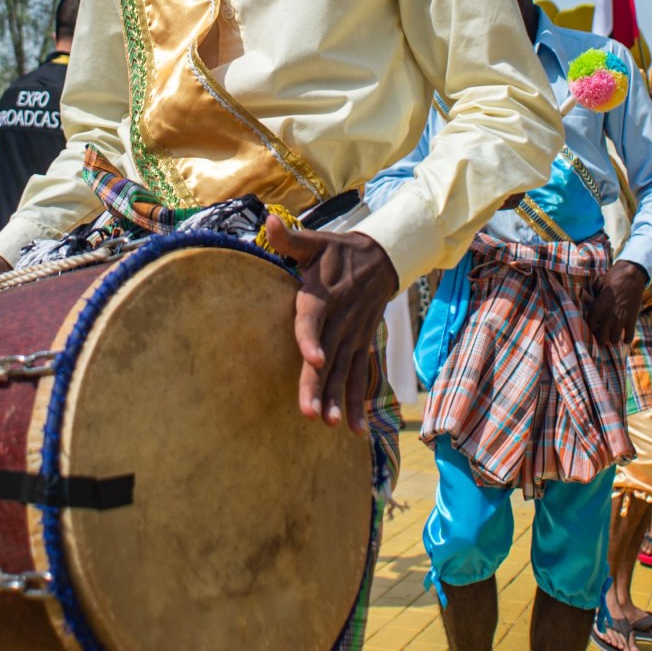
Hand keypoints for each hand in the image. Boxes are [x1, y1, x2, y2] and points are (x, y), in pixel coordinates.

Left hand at [260, 216, 397, 433]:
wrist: (382, 258)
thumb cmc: (337, 252)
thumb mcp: (315, 241)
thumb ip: (289, 239)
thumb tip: (268, 222)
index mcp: (322, 294)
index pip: (314, 317)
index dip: (311, 338)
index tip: (313, 359)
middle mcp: (339, 320)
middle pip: (328, 355)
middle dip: (319, 384)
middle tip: (310, 412)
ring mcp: (353, 336)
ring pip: (344, 371)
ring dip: (337, 399)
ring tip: (328, 424)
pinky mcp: (362, 345)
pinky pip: (360, 377)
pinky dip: (357, 402)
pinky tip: (354, 429)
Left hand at [585, 260, 648, 346]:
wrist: (630, 276)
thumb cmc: (612, 279)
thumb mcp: (598, 289)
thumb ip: (592, 299)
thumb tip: (586, 302)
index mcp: (596, 309)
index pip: (589, 329)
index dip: (591, 331)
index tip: (594, 331)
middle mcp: (606, 317)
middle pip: (601, 339)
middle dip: (602, 339)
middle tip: (604, 336)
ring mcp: (620, 320)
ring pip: (614, 340)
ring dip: (614, 338)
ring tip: (614, 334)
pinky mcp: (631, 320)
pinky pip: (628, 337)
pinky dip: (627, 338)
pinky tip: (625, 334)